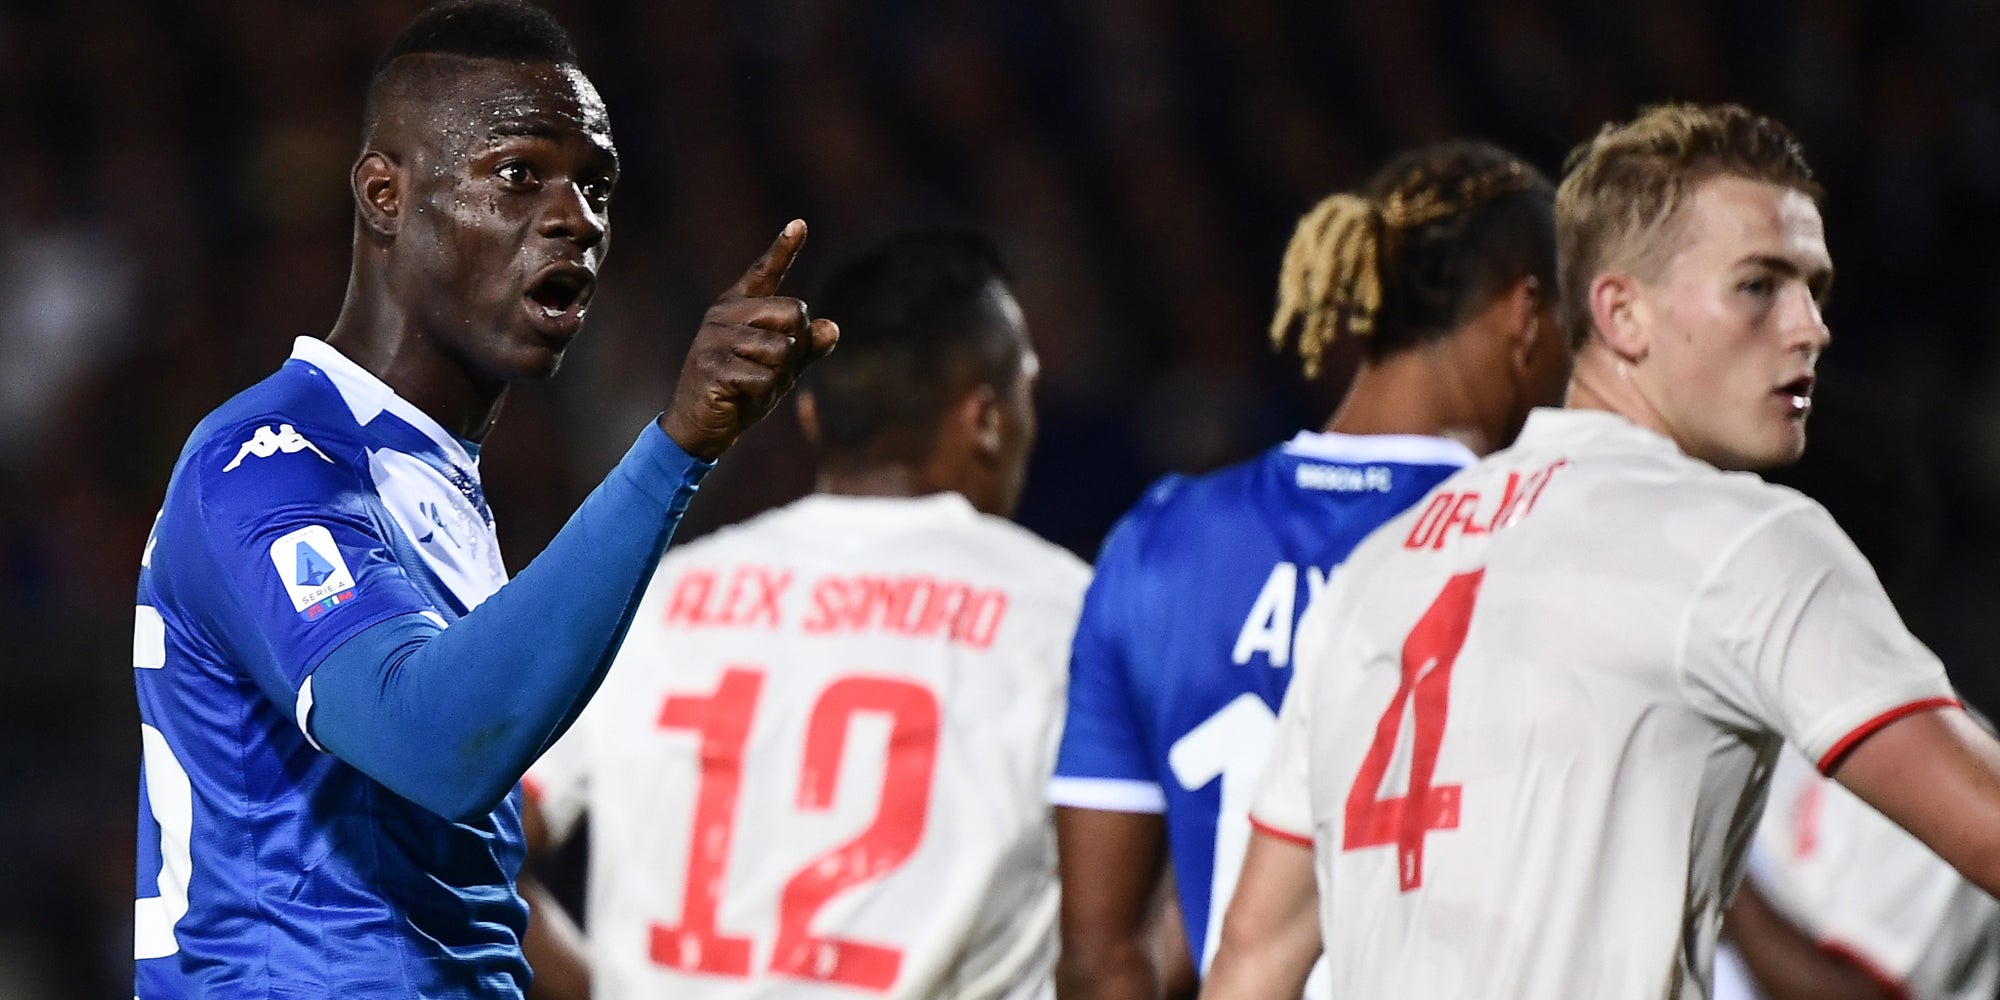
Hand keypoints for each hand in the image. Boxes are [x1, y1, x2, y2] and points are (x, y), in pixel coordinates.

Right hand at [660, 219, 838, 459]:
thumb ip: (805, 347)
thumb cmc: (740, 393)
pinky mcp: (713, 365)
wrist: (700, 428)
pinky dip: (763, 393)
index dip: (784, 248)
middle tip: (769, 369)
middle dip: (796, 348)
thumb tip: (832, 327)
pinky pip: (765, 376)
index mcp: (739, 306)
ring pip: (783, 349)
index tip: (801, 223)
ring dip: (778, 377)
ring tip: (752, 385)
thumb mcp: (779, 368)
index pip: (765, 272)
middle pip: (796, 312)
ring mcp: (715, 338)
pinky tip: (740, 396)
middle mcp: (724, 314)